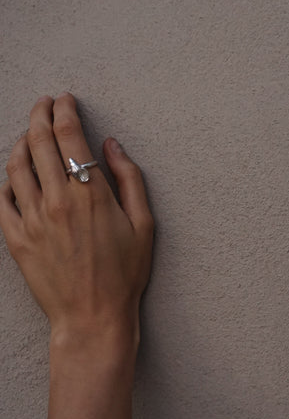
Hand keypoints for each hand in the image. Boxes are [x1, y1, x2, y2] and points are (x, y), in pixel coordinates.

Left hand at [0, 93, 153, 349]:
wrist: (92, 317)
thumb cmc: (124, 274)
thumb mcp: (144, 225)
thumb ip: (129, 179)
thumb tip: (112, 145)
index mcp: (90, 194)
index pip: (69, 136)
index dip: (65, 111)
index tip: (66, 100)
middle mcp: (56, 200)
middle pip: (37, 142)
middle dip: (39, 114)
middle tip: (43, 104)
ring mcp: (32, 219)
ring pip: (16, 166)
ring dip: (20, 141)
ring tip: (28, 133)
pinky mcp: (17, 239)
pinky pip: (1, 199)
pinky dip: (5, 179)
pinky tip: (14, 175)